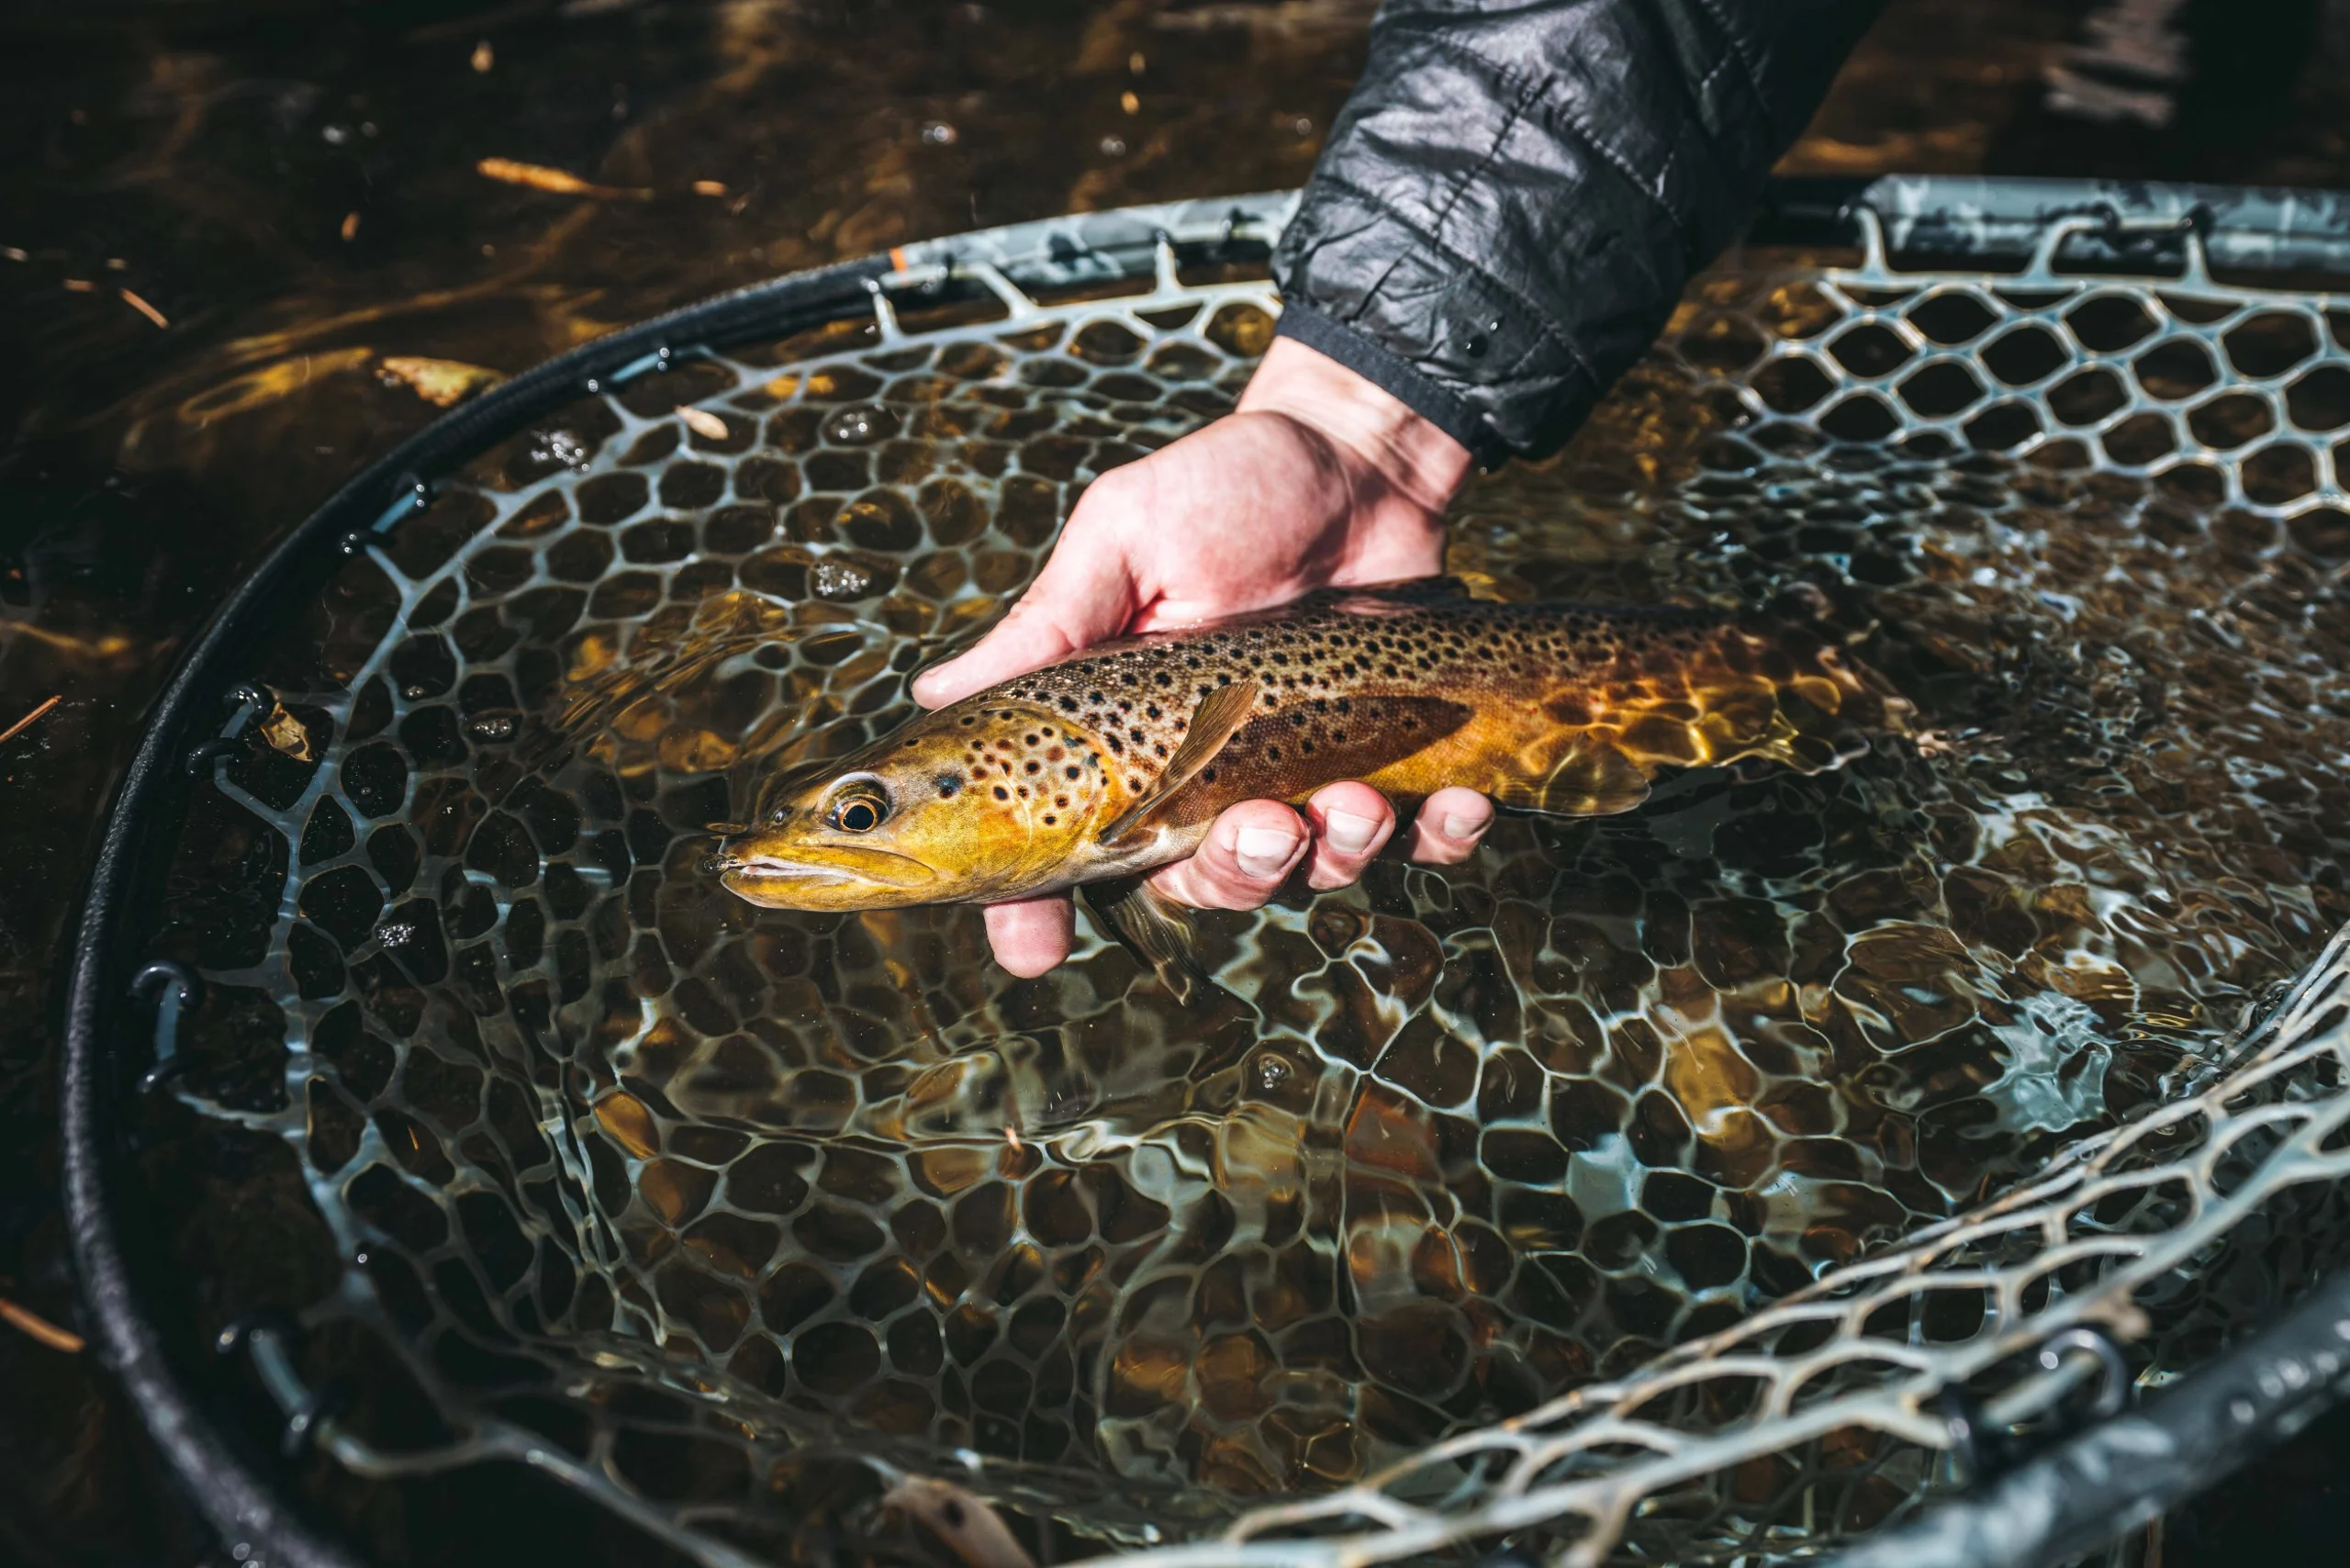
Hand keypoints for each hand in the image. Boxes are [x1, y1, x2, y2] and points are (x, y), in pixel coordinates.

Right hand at [911, 336, 1495, 976]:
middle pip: (1199, 883)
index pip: (1067, 850)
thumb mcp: (1125, 537)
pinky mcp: (1394, 763)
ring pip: (1308, 874)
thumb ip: (1050, 620)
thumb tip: (937, 696)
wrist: (1359, 453)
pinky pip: (1420, 839)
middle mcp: (1206, 777)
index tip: (1033, 947)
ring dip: (1331, 859)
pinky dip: (1442, 840)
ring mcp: (1303, 777)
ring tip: (1356, 800)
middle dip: (1233, 876)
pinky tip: (1460, 808)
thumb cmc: (1228, 489)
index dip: (1037, 913)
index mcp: (1126, 740)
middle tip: (1262, 828)